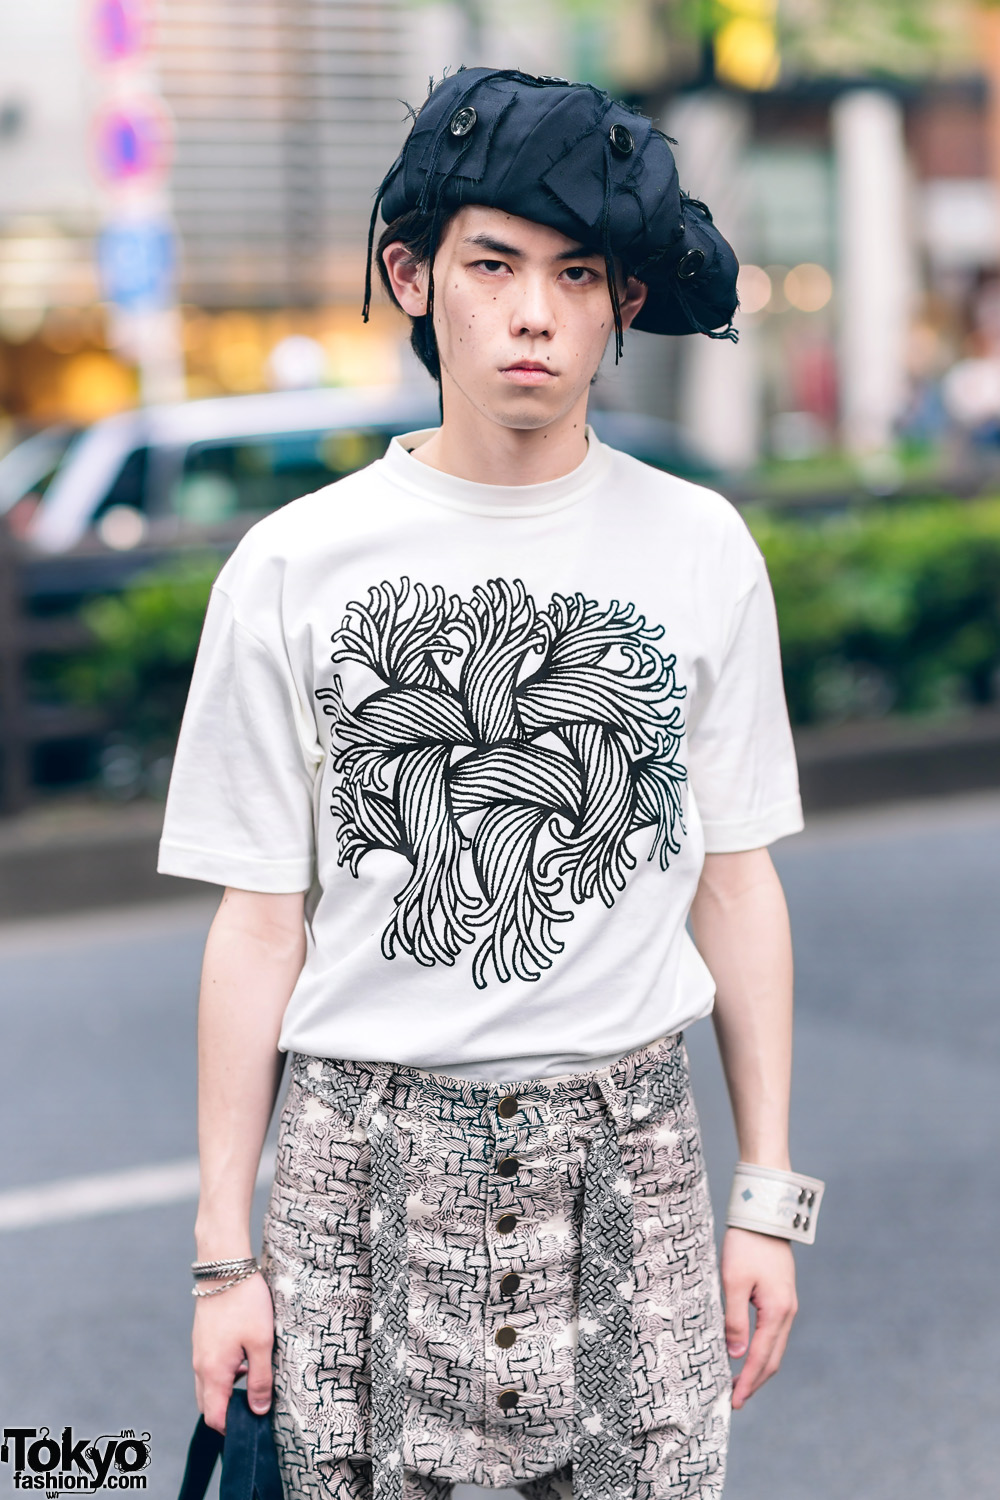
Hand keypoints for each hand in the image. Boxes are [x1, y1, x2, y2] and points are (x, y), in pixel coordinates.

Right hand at [193, 1271, 274, 1432]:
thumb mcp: (261, 1342)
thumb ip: (260, 1379)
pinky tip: (245, 1359)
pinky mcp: (203, 1339)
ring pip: (209, 1385)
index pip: (214, 1417)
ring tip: (254, 1380)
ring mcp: (199, 1351)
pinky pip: (210, 1368)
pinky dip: (224, 1374)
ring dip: (227, 1391)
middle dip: (228, 1412)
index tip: (252, 1426)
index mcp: (213, 1372)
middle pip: (209, 1404)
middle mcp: (200, 1365)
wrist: (224, 1267)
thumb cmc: (245, 1303)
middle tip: (254, 1407)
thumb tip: (257, 1410)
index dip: (231, 1428)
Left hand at [720, 1226, 797, 1409]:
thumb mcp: (733, 1281)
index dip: (748, 1382)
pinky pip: (774, 1334)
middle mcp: (787, 1313)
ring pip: (775, 1348)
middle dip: (754, 1382)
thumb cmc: (746, 1246)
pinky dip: (762, 1351)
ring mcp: (787, 1306)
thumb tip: (736, 1355)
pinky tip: (747, 1354)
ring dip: (758, 1369)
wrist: (765, 1217)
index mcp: (777, 1311)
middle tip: (735, 1401)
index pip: (760, 1357)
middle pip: (772, 1359)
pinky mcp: (782, 1298)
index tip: (734, 1402)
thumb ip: (734, 1319)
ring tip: (738, 1383)